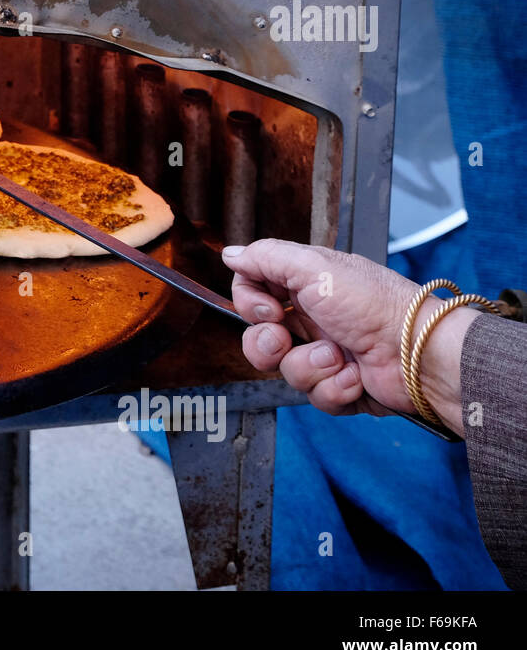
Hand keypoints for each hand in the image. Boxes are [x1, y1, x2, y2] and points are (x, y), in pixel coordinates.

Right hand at [221, 239, 460, 421]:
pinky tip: (355, 376)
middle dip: (266, 344)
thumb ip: (266, 257)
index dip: (250, 304)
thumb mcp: (314, 267)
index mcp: (305, 285)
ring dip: (309, 366)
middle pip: (259, 337)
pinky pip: (314, 396)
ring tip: (338, 357)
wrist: (419, 353)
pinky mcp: (340, 386)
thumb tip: (230, 253)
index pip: (252, 292)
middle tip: (285, 338)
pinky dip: (334, 388)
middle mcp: (313, 319)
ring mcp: (326, 355)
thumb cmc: (374, 305)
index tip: (269, 308)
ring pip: (284, 371)